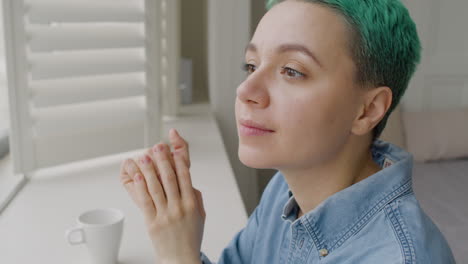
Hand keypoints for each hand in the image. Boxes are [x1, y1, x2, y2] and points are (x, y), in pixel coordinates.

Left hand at [120, 128, 204, 263]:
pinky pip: (146, 201)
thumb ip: (195, 196)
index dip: (179, 160)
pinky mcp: (152, 222)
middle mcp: (179, 208)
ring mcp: (165, 215)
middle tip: (157, 146)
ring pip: (156, 188)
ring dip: (149, 170)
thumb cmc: (190, 237)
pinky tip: (138, 176)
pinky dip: (141, 187)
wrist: (181, 259)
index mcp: (191, 204)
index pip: (185, 177)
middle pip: (169, 179)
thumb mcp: (200, 215)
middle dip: (163, 160)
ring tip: (144, 156)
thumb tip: (187, 180)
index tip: (175, 148)